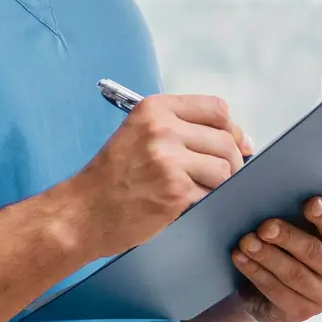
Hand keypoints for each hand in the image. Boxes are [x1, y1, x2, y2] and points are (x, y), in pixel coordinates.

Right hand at [71, 94, 253, 255]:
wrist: (83, 212)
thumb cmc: (111, 177)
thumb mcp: (139, 134)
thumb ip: (182, 129)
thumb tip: (238, 139)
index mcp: (155, 109)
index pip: (216, 109)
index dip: (232, 129)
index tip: (235, 144)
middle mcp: (162, 129)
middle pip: (225, 140)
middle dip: (231, 161)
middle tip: (220, 175)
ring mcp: (169, 160)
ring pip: (224, 169)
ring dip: (220, 184)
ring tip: (199, 190)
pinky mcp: (175, 191)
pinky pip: (212, 193)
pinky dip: (207, 201)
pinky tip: (187, 203)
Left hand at [229, 197, 321, 321]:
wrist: (270, 289)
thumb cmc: (286, 248)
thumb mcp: (297, 230)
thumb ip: (295, 215)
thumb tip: (273, 196)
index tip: (309, 203)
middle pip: (313, 251)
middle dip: (286, 237)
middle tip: (264, 227)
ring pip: (293, 273)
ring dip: (266, 256)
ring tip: (246, 241)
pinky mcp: (301, 313)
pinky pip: (276, 291)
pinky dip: (255, 272)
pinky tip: (240, 258)